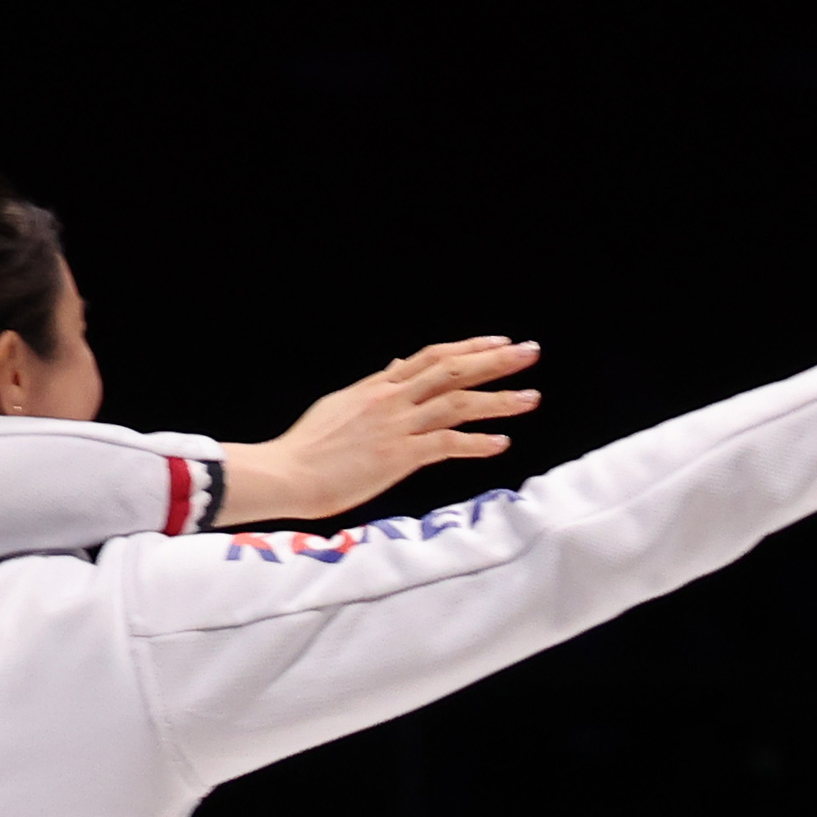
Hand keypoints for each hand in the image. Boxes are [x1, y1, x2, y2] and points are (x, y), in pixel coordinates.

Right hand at [217, 336, 540, 525]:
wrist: (285, 473)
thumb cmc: (307, 448)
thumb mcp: (340, 404)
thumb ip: (374, 387)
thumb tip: (396, 366)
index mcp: (378, 386)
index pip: (432, 357)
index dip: (468, 348)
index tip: (499, 343)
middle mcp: (391, 399)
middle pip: (453, 369)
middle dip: (495, 360)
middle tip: (530, 352)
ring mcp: (396, 426)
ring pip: (457, 402)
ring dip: (499, 399)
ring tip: (531, 397)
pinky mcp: (398, 456)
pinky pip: (447, 444)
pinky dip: (477, 443)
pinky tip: (501, 443)